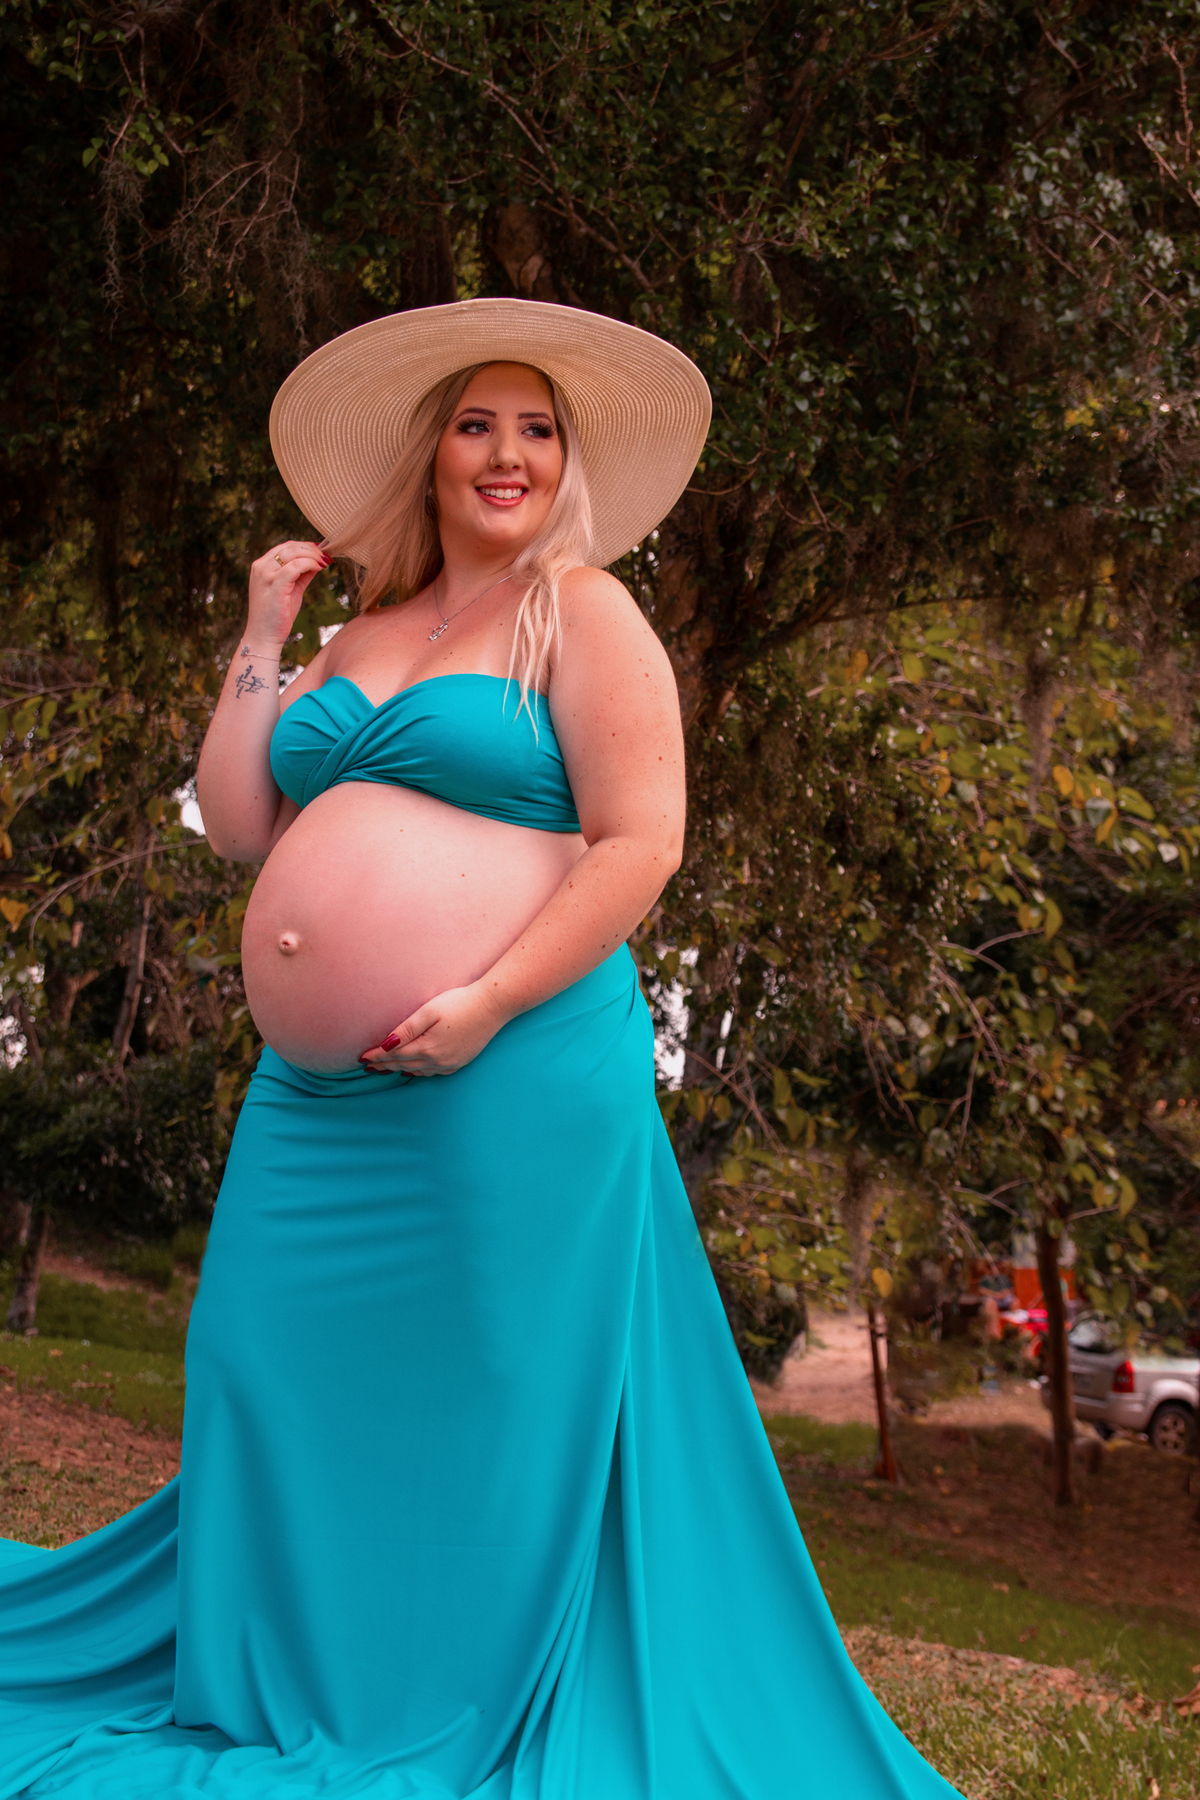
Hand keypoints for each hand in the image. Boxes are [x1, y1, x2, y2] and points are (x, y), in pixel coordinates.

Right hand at [246, 539, 329, 648]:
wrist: (264, 635)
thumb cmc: (277, 615)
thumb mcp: (290, 589)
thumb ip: (301, 575)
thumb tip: (317, 562)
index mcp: (262, 566)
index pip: (285, 547)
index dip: (305, 546)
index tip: (320, 551)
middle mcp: (261, 567)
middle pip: (290, 547)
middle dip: (311, 549)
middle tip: (326, 556)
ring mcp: (266, 575)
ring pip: (293, 553)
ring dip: (312, 555)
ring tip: (325, 561)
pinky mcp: (274, 584)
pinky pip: (295, 566)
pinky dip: (310, 564)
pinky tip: (319, 568)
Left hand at [358, 983, 508, 1076]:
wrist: (493, 1005)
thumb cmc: (460, 1002)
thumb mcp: (429, 1011)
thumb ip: (406, 1030)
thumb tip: (386, 1045)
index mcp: (426, 1047)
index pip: (394, 1055)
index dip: (376, 1056)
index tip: (361, 1058)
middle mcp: (437, 1060)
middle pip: (403, 1065)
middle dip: (384, 1065)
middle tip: (368, 1067)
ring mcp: (449, 1063)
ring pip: (417, 1071)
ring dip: (399, 1070)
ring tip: (385, 1069)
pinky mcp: (459, 1062)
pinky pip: (433, 1073)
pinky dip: (419, 1072)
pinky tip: (413, 1071)